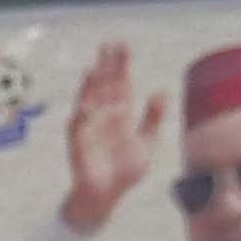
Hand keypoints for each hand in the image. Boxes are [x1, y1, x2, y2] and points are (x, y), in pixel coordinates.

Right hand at [59, 40, 165, 234]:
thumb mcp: (147, 142)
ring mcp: (90, 128)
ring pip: (90, 100)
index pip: (122, 84)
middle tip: (108, 44)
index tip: (124, 46)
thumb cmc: (125, 172)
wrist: (108, 196)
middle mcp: (104, 116)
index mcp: (121, 114)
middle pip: (105, 86)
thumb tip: (162, 91)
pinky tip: (86, 103)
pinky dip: (82, 115)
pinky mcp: (79, 144)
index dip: (122, 66)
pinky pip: (78, 126)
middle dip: (106, 66)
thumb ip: (154, 117)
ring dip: (91, 85)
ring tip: (94, 67)